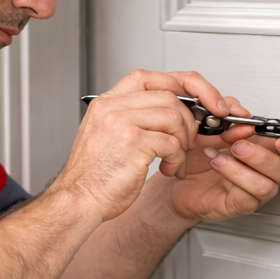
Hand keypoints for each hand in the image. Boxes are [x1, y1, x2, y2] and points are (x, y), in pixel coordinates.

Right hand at [52, 70, 231, 222]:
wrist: (78, 201)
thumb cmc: (95, 176)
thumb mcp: (108, 136)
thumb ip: (133, 116)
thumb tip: (174, 109)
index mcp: (107, 102)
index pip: (152, 77)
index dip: (183, 85)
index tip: (201, 100)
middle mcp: (112, 107)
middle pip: (169, 94)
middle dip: (189, 118)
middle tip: (189, 139)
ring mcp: (121, 122)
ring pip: (174, 116)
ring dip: (184, 140)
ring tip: (175, 157)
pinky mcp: (133, 142)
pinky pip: (172, 143)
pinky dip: (177, 159)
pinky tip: (167, 169)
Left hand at [163, 99, 279, 222]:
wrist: (178, 174)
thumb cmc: (200, 152)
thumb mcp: (214, 125)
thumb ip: (231, 116)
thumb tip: (243, 117)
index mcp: (269, 150)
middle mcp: (267, 172)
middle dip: (266, 155)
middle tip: (241, 144)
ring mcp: (255, 190)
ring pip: (267, 185)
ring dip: (245, 166)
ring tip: (222, 154)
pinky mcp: (240, 204)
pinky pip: (248, 196)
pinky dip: (232, 175)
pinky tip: (216, 163)